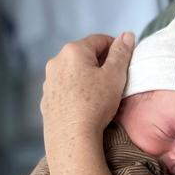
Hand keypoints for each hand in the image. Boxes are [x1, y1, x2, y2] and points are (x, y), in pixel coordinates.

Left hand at [41, 33, 134, 152]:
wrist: (72, 139)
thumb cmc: (95, 105)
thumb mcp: (115, 75)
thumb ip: (122, 53)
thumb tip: (127, 35)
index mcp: (73, 51)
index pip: (100, 40)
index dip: (116, 49)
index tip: (125, 63)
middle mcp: (56, 62)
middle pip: (85, 55)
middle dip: (101, 64)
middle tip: (115, 81)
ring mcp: (49, 81)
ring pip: (73, 72)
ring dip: (87, 78)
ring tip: (100, 96)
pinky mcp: (46, 99)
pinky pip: (65, 89)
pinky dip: (76, 92)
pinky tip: (86, 106)